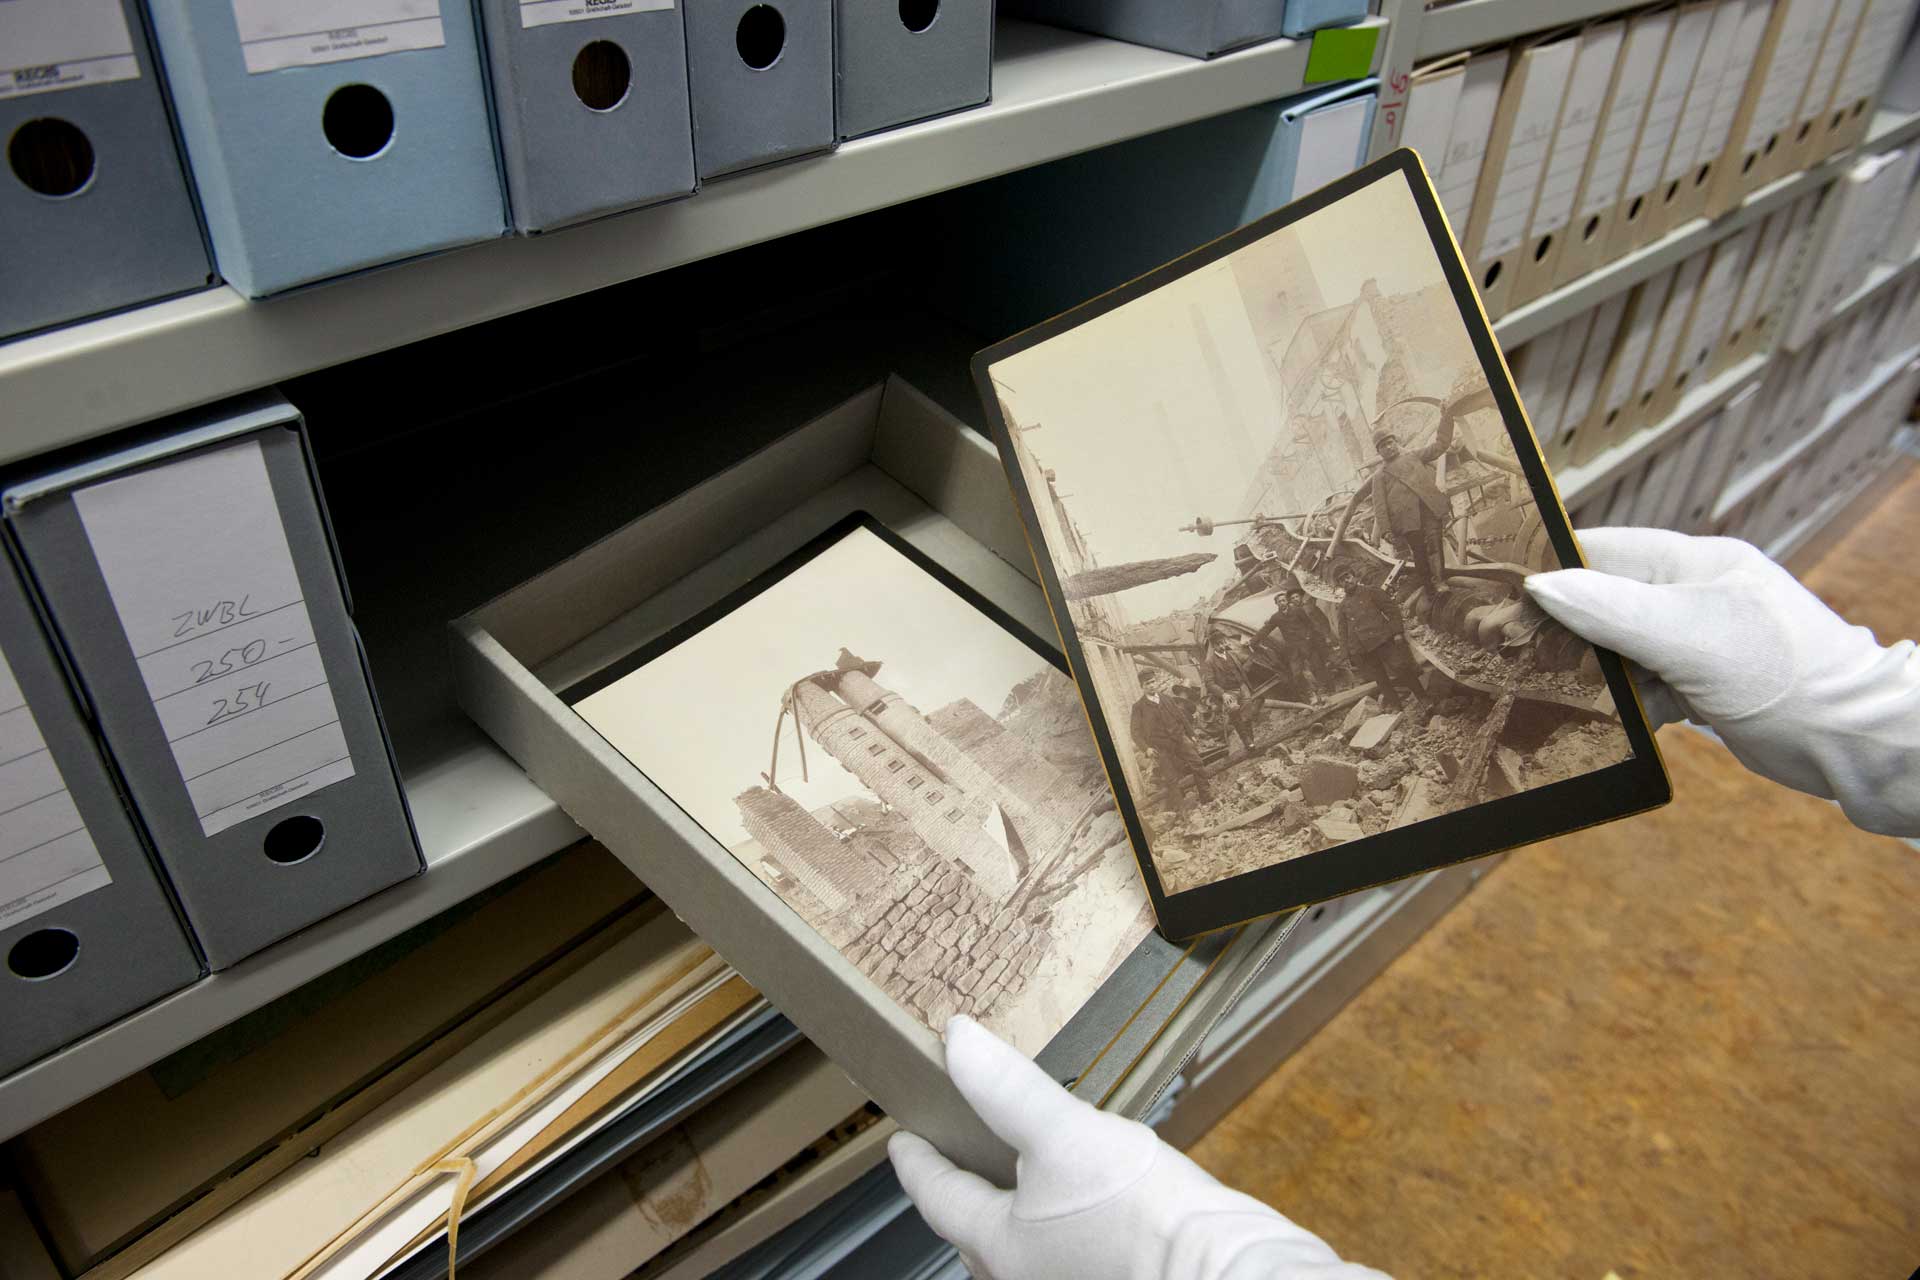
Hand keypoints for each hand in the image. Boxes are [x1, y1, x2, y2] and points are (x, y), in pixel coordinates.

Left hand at [888, 1015, 1388, 1279]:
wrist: (1228, 1272)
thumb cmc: (1144, 1217)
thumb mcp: (1067, 1135)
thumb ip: (1007, 1088)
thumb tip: (955, 1041)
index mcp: (1001, 1248)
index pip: (939, 1199)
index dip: (917, 1163)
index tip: (901, 1141)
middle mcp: (1026, 1277)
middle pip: (974, 1233)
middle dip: (962, 1193)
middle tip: (955, 1151)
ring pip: (1019, 1248)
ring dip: (1012, 1210)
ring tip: (1020, 1167)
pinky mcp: (1113, 1277)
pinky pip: (1064, 1250)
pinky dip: (1057, 1221)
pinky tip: (1086, 1196)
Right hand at [1525, 527, 1919, 835]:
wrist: (1856, 744)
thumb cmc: (1786, 675)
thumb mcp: (1690, 634)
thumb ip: (1612, 609)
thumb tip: (1540, 585)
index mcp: (1692, 564)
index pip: (1602, 550)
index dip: (1550, 568)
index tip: (1499, 593)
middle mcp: (1690, 598)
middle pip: (1601, 603)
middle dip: (1558, 628)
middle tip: (1504, 651)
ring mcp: (1695, 644)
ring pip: (1616, 651)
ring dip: (1584, 673)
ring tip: (1537, 690)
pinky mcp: (1700, 689)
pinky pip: (1641, 691)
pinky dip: (1618, 708)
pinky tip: (1594, 724)